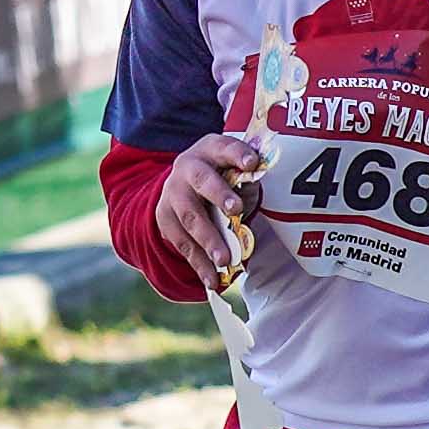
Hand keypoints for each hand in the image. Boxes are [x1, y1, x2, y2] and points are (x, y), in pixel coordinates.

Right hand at [155, 130, 266, 294]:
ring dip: (208, 239)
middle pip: (202, 180)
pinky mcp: (165, 219)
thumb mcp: (233, 169)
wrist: (182, 184)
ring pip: (190, 217)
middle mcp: (187, 168)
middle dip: (219, 195)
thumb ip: (247, 177)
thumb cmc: (221, 178)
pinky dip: (198, 263)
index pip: (224, 148)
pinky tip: (212, 280)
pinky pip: (182, 243)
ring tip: (225, 260)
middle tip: (237, 210)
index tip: (253, 163)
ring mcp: (173, 194)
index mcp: (209, 150)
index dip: (237, 154)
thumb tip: (262, 182)